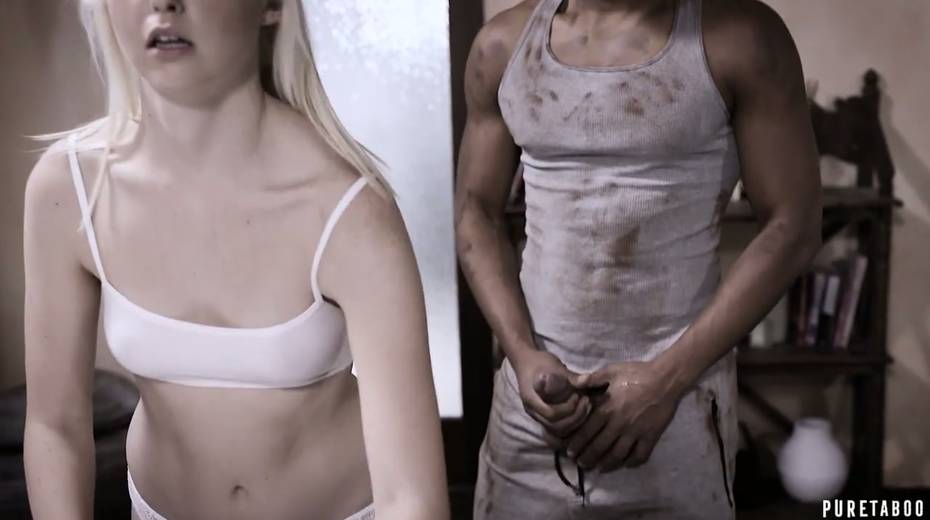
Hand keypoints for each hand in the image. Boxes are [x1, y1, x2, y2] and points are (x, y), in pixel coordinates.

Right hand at [510, 349, 590, 447]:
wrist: (527, 363)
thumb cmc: (540, 363)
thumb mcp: (554, 365)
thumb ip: (570, 376)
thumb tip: (587, 380)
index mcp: (532, 399)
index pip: (551, 414)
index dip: (568, 408)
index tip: (577, 394)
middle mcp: (533, 412)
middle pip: (555, 427)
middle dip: (575, 417)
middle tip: (586, 401)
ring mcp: (538, 416)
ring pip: (558, 431)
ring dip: (575, 421)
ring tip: (586, 406)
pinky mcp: (545, 418)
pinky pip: (559, 429)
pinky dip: (572, 423)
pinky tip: (581, 411)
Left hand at [566, 361, 681, 471]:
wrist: (665, 379)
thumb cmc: (636, 373)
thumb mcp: (611, 371)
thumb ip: (592, 378)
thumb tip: (573, 382)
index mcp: (607, 409)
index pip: (587, 431)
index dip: (577, 443)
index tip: (570, 451)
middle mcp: (619, 424)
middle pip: (600, 447)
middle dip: (588, 458)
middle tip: (581, 464)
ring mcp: (636, 432)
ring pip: (618, 455)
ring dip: (606, 464)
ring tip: (598, 469)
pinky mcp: (651, 436)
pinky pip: (640, 455)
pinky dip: (632, 462)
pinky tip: (626, 464)